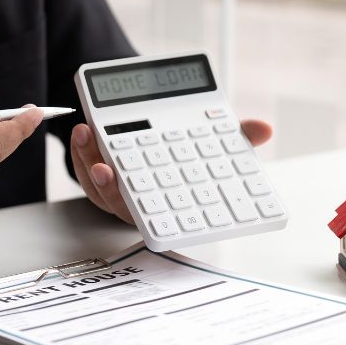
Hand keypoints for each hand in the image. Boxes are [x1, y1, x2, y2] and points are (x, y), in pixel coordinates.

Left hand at [70, 120, 273, 222]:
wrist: (156, 131)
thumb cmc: (188, 148)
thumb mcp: (215, 140)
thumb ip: (236, 135)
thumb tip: (265, 129)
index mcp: (170, 204)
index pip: (163, 215)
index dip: (155, 213)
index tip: (151, 203)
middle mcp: (141, 204)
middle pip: (120, 203)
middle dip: (110, 188)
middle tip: (103, 169)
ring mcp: (116, 190)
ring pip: (97, 186)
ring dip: (87, 162)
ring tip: (87, 134)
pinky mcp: (96, 175)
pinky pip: (83, 169)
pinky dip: (80, 151)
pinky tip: (84, 130)